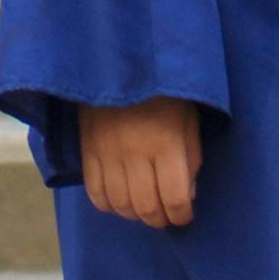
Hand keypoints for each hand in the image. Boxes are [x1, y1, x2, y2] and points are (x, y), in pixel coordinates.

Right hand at [79, 98, 204, 228]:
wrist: (120, 60)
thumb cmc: (164, 89)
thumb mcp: (189, 117)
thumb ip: (191, 157)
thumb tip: (187, 196)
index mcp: (166, 142)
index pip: (175, 198)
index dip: (182, 215)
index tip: (185, 216)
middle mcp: (135, 152)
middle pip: (146, 208)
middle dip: (160, 219)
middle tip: (166, 215)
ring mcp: (107, 153)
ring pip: (119, 205)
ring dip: (135, 214)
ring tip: (144, 206)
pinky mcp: (86, 150)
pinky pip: (95, 193)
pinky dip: (109, 204)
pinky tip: (120, 198)